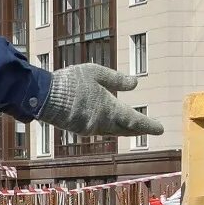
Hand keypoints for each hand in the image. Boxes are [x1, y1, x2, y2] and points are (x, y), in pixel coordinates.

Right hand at [40, 64, 163, 137]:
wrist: (43, 97)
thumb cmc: (71, 81)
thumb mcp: (96, 73)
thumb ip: (117, 79)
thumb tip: (135, 82)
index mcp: (109, 109)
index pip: (135, 120)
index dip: (149, 125)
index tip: (160, 129)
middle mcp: (102, 123)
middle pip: (125, 129)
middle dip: (137, 129)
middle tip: (149, 129)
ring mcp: (89, 128)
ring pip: (111, 131)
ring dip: (123, 129)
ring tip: (131, 126)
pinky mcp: (78, 129)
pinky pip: (98, 130)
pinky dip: (107, 127)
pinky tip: (107, 122)